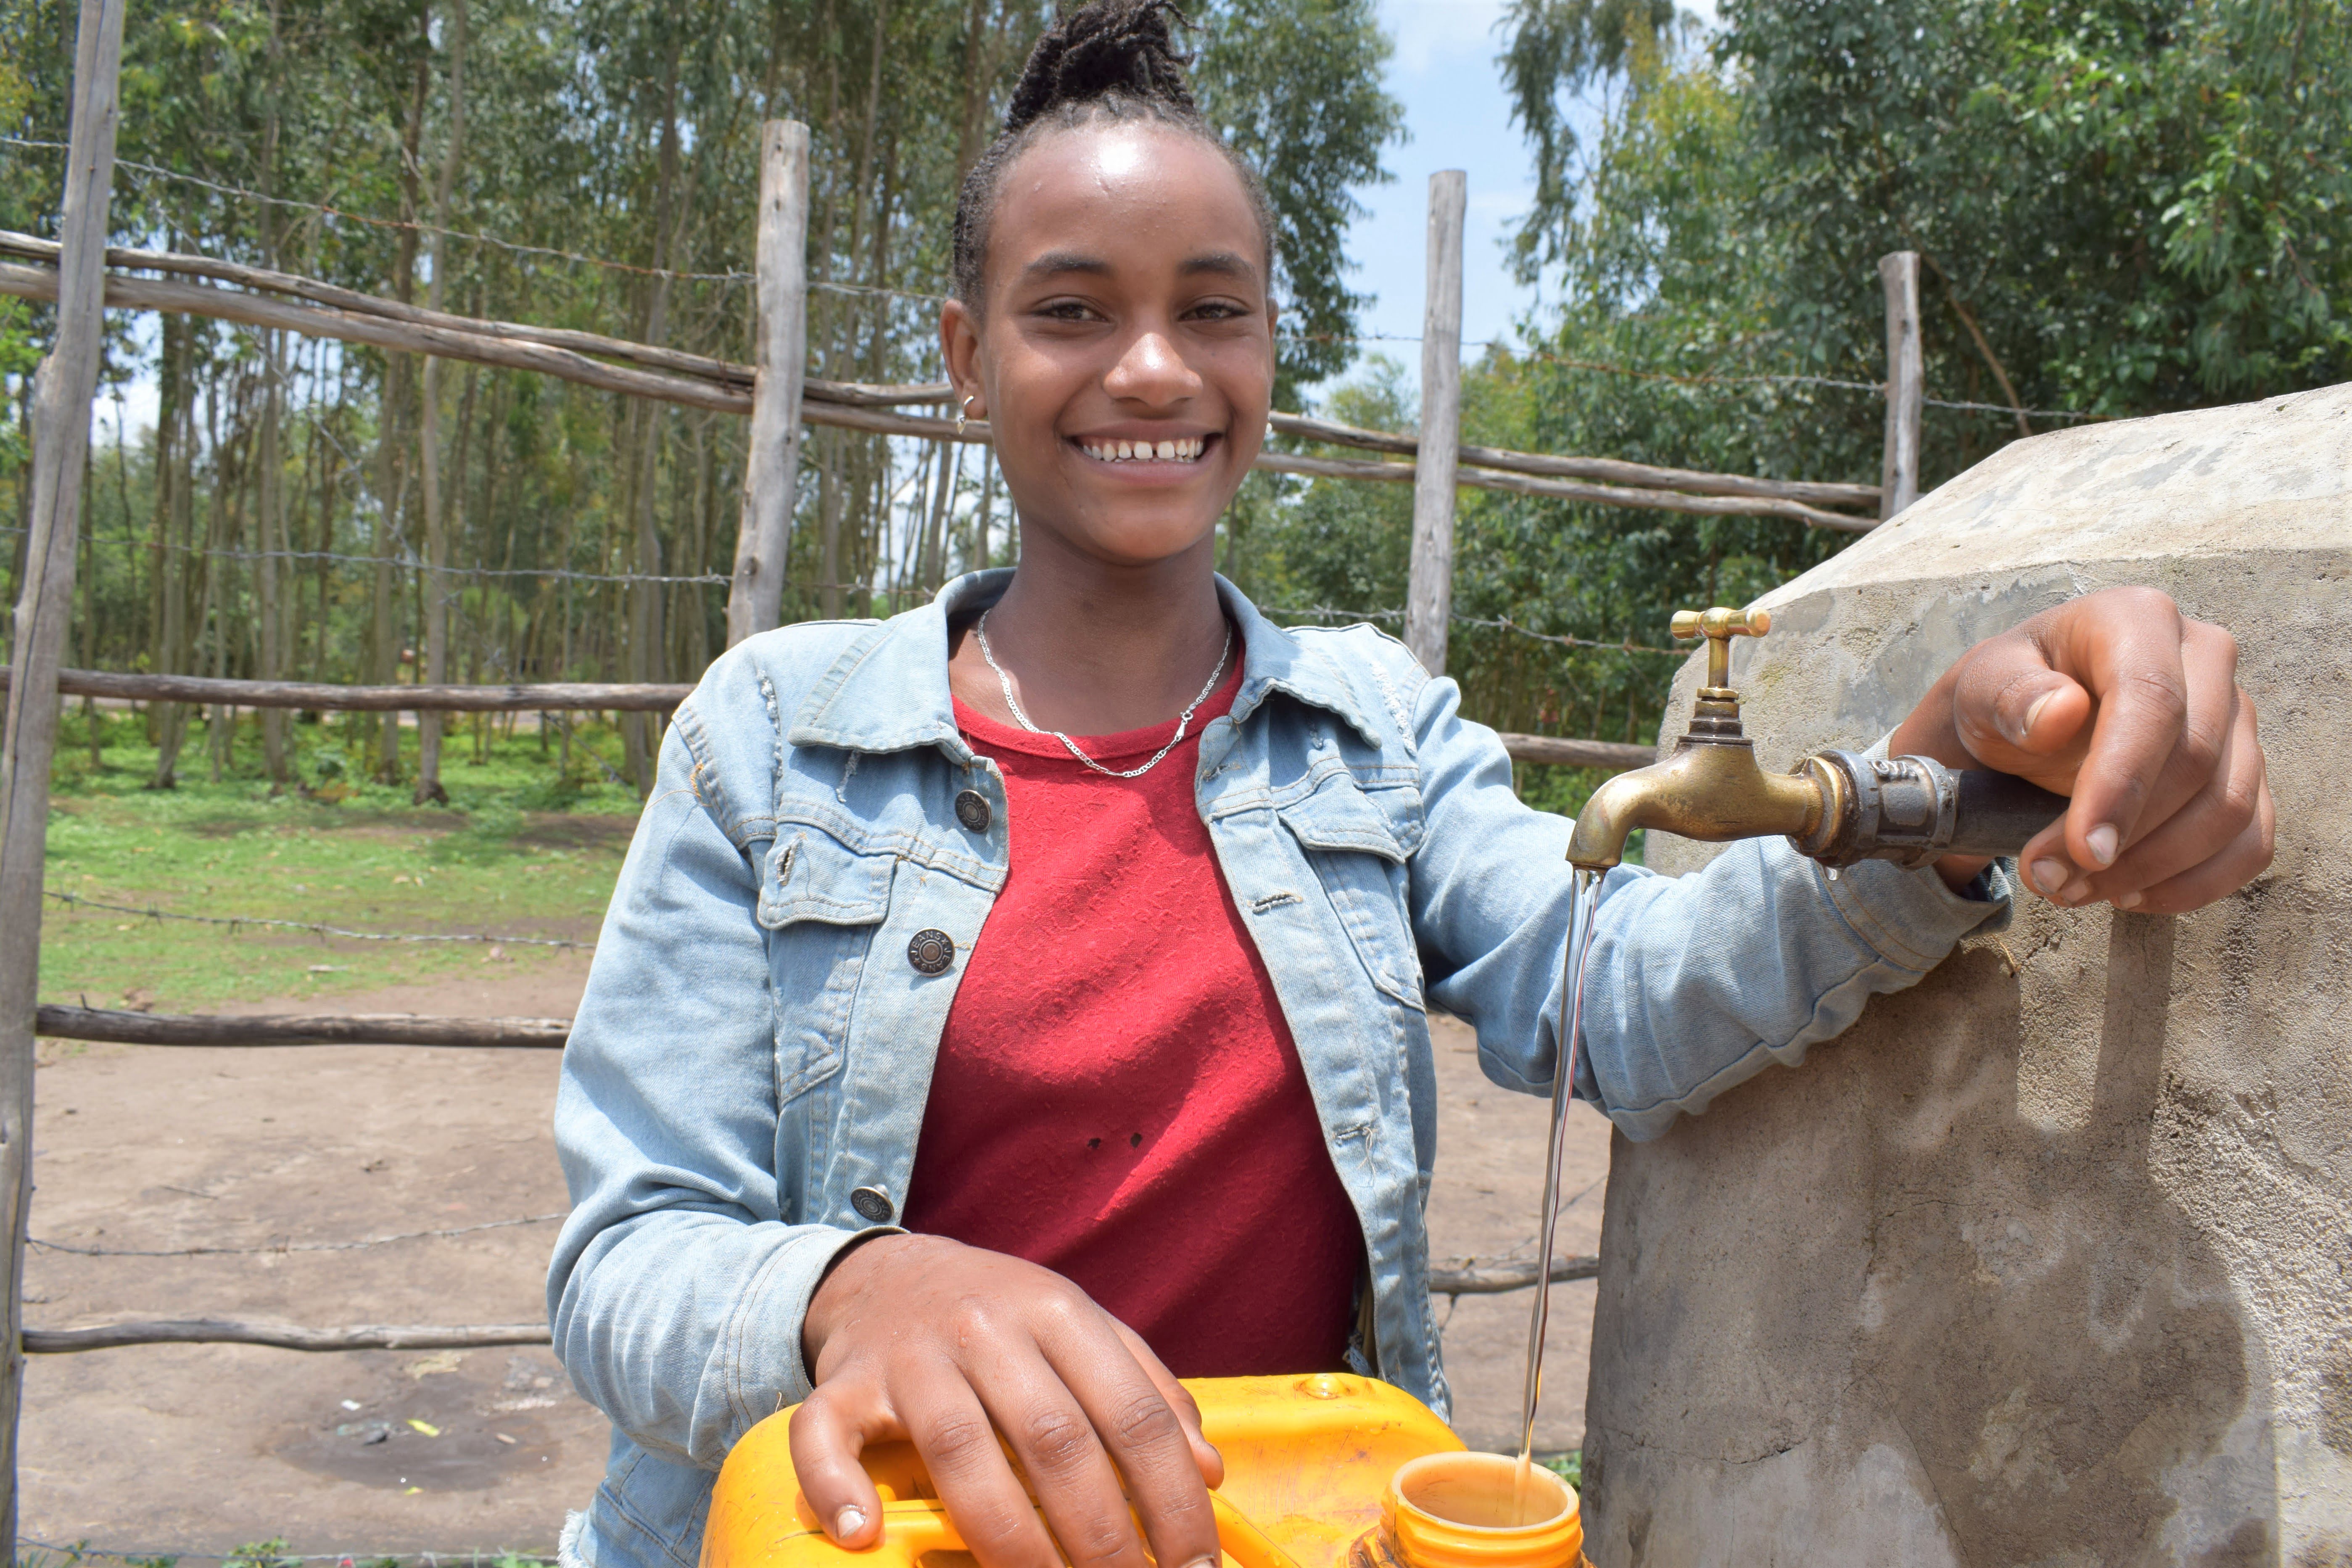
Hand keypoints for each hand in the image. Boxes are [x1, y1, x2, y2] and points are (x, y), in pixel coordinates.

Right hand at [792, 1234, 1225, 1567]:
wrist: (888, 1273)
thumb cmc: (1003, 1316)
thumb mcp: (1084, 1329)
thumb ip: (1150, 1391)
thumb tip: (1208, 1471)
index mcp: (1058, 1312)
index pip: (1132, 1414)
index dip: (1173, 1500)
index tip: (1195, 1566)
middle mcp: (986, 1327)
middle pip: (1056, 1442)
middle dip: (1105, 1537)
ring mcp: (911, 1356)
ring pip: (961, 1451)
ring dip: (1012, 1541)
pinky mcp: (842, 1383)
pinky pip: (827, 1436)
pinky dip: (840, 1489)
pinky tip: (867, 1539)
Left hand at [1886, 585, 2272, 913]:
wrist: (2020, 726)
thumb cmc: (2002, 699)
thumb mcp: (1980, 689)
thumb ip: (2009, 696)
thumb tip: (2059, 713)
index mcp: (2137, 620)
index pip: (2152, 700)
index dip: (2123, 782)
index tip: (2083, 848)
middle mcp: (2205, 657)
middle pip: (2196, 762)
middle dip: (2125, 838)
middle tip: (2050, 879)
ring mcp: (2237, 717)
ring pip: (2229, 809)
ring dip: (2153, 868)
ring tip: (2074, 890)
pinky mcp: (2247, 772)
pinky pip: (2250, 841)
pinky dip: (2195, 882)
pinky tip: (2130, 895)